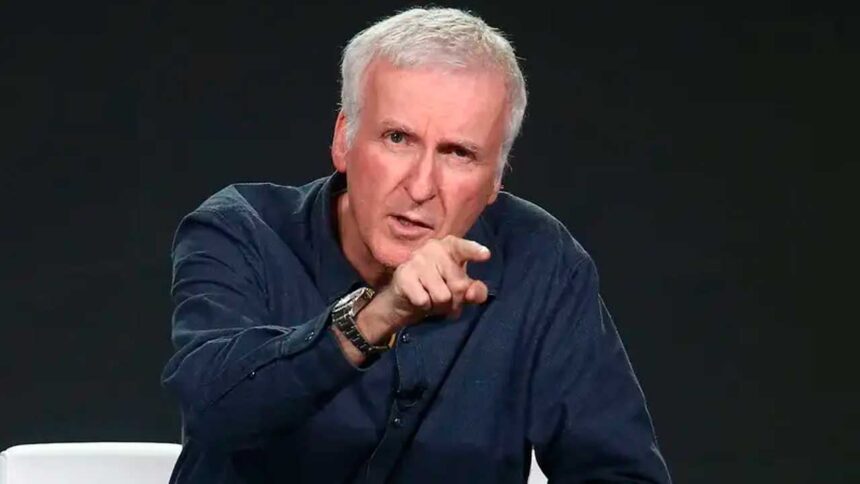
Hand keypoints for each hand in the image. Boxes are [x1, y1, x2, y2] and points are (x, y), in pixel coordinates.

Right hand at [334, 235, 490, 365]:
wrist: (404, 300)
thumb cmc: (437, 289)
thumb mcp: (461, 291)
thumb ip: (474, 291)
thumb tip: (472, 293)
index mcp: (450, 246)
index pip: (463, 248)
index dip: (474, 252)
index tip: (486, 255)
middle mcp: (433, 248)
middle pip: (459, 284)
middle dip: (455, 299)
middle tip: (445, 298)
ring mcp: (417, 259)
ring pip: (442, 295)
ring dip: (439, 305)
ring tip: (431, 298)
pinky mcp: (404, 275)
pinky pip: (424, 300)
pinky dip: (424, 307)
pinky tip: (419, 299)